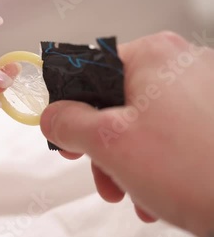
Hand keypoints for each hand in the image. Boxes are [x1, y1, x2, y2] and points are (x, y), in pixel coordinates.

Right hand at [40, 32, 213, 235]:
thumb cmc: (198, 168)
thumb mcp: (109, 143)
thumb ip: (68, 123)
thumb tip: (52, 117)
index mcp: (152, 56)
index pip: (88, 72)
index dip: (68, 108)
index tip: (64, 136)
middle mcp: (180, 65)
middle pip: (115, 103)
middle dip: (102, 148)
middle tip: (100, 174)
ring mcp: (202, 91)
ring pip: (142, 124)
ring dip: (127, 163)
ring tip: (134, 194)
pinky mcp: (213, 118)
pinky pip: (170, 135)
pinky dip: (156, 164)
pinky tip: (158, 193)